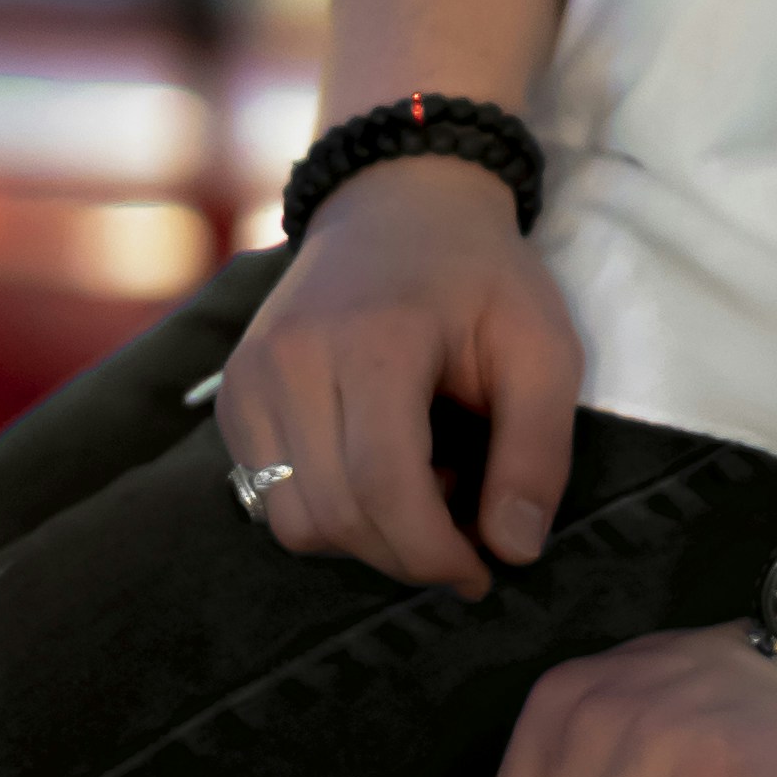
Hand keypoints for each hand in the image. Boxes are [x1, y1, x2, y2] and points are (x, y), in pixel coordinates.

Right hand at [216, 157, 579, 597]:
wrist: (396, 203)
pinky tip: (373, 470)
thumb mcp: (543, 347)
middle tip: (462, 538)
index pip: (383, 486)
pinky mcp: (233, 395)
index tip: (481, 573)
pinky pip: (265, 496)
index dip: (433, 553)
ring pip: (291, 521)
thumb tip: (513, 551)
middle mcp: (292, 359)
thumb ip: (538, 451)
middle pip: (335, 515)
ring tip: (419, 489)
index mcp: (373, 342)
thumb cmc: (480, 277)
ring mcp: (250, 377)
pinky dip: (324, 510)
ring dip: (362, 538)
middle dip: (405, 556)